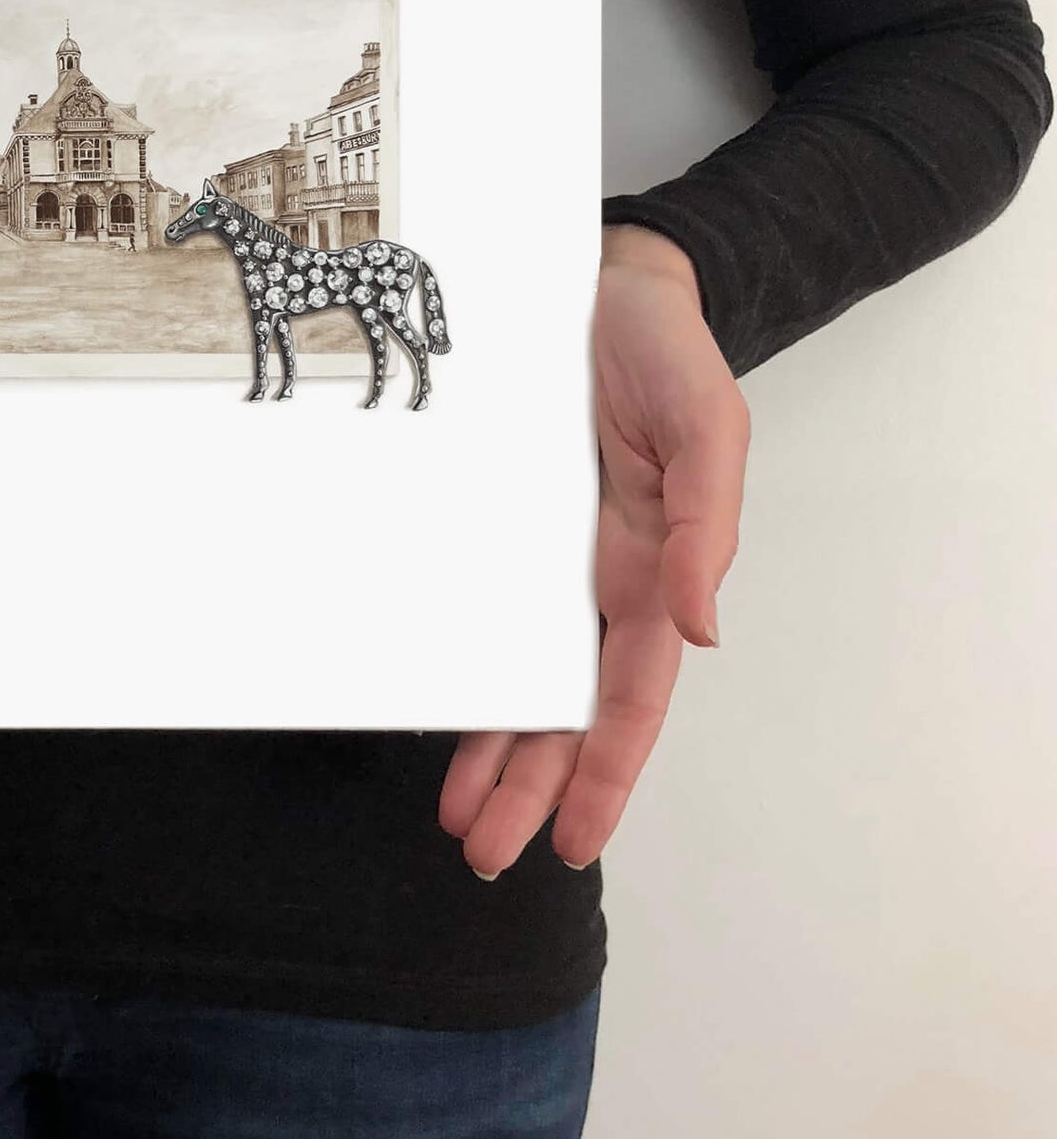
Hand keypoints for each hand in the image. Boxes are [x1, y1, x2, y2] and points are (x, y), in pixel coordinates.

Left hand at [439, 223, 748, 877]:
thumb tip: (701, 630)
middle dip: (529, 787)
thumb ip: (708, 528)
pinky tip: (429, 700)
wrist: (608, 284)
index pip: (628, 698)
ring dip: (489, 748)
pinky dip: (456, 658)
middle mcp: (595, 579)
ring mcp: (542, 556)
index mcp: (652, 570)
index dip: (603, 774)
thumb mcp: (708, 432)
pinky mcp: (495, 521)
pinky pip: (473, 603)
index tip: (573, 843)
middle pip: (563, 707)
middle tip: (485, 854)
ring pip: (515, 673)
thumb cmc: (670, 355)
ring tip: (452, 814)